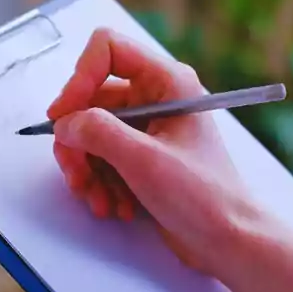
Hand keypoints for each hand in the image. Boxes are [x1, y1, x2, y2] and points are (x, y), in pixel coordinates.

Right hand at [48, 28, 250, 275]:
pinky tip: (114, 205)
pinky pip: (99, 156)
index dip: (79, 78)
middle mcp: (155, 96)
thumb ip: (98, 132)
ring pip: (89, 132)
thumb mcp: (144, 160)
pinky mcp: (139, 153)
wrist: (228, 241)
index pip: (107, 49)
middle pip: (89, 99)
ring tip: (100, 199)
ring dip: (86, 169)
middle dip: (78, 141)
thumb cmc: (204, 197)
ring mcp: (146, 126)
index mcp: (167, 81)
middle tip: (77, 175)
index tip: (64, 116)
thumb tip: (64, 123)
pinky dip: (98, 182)